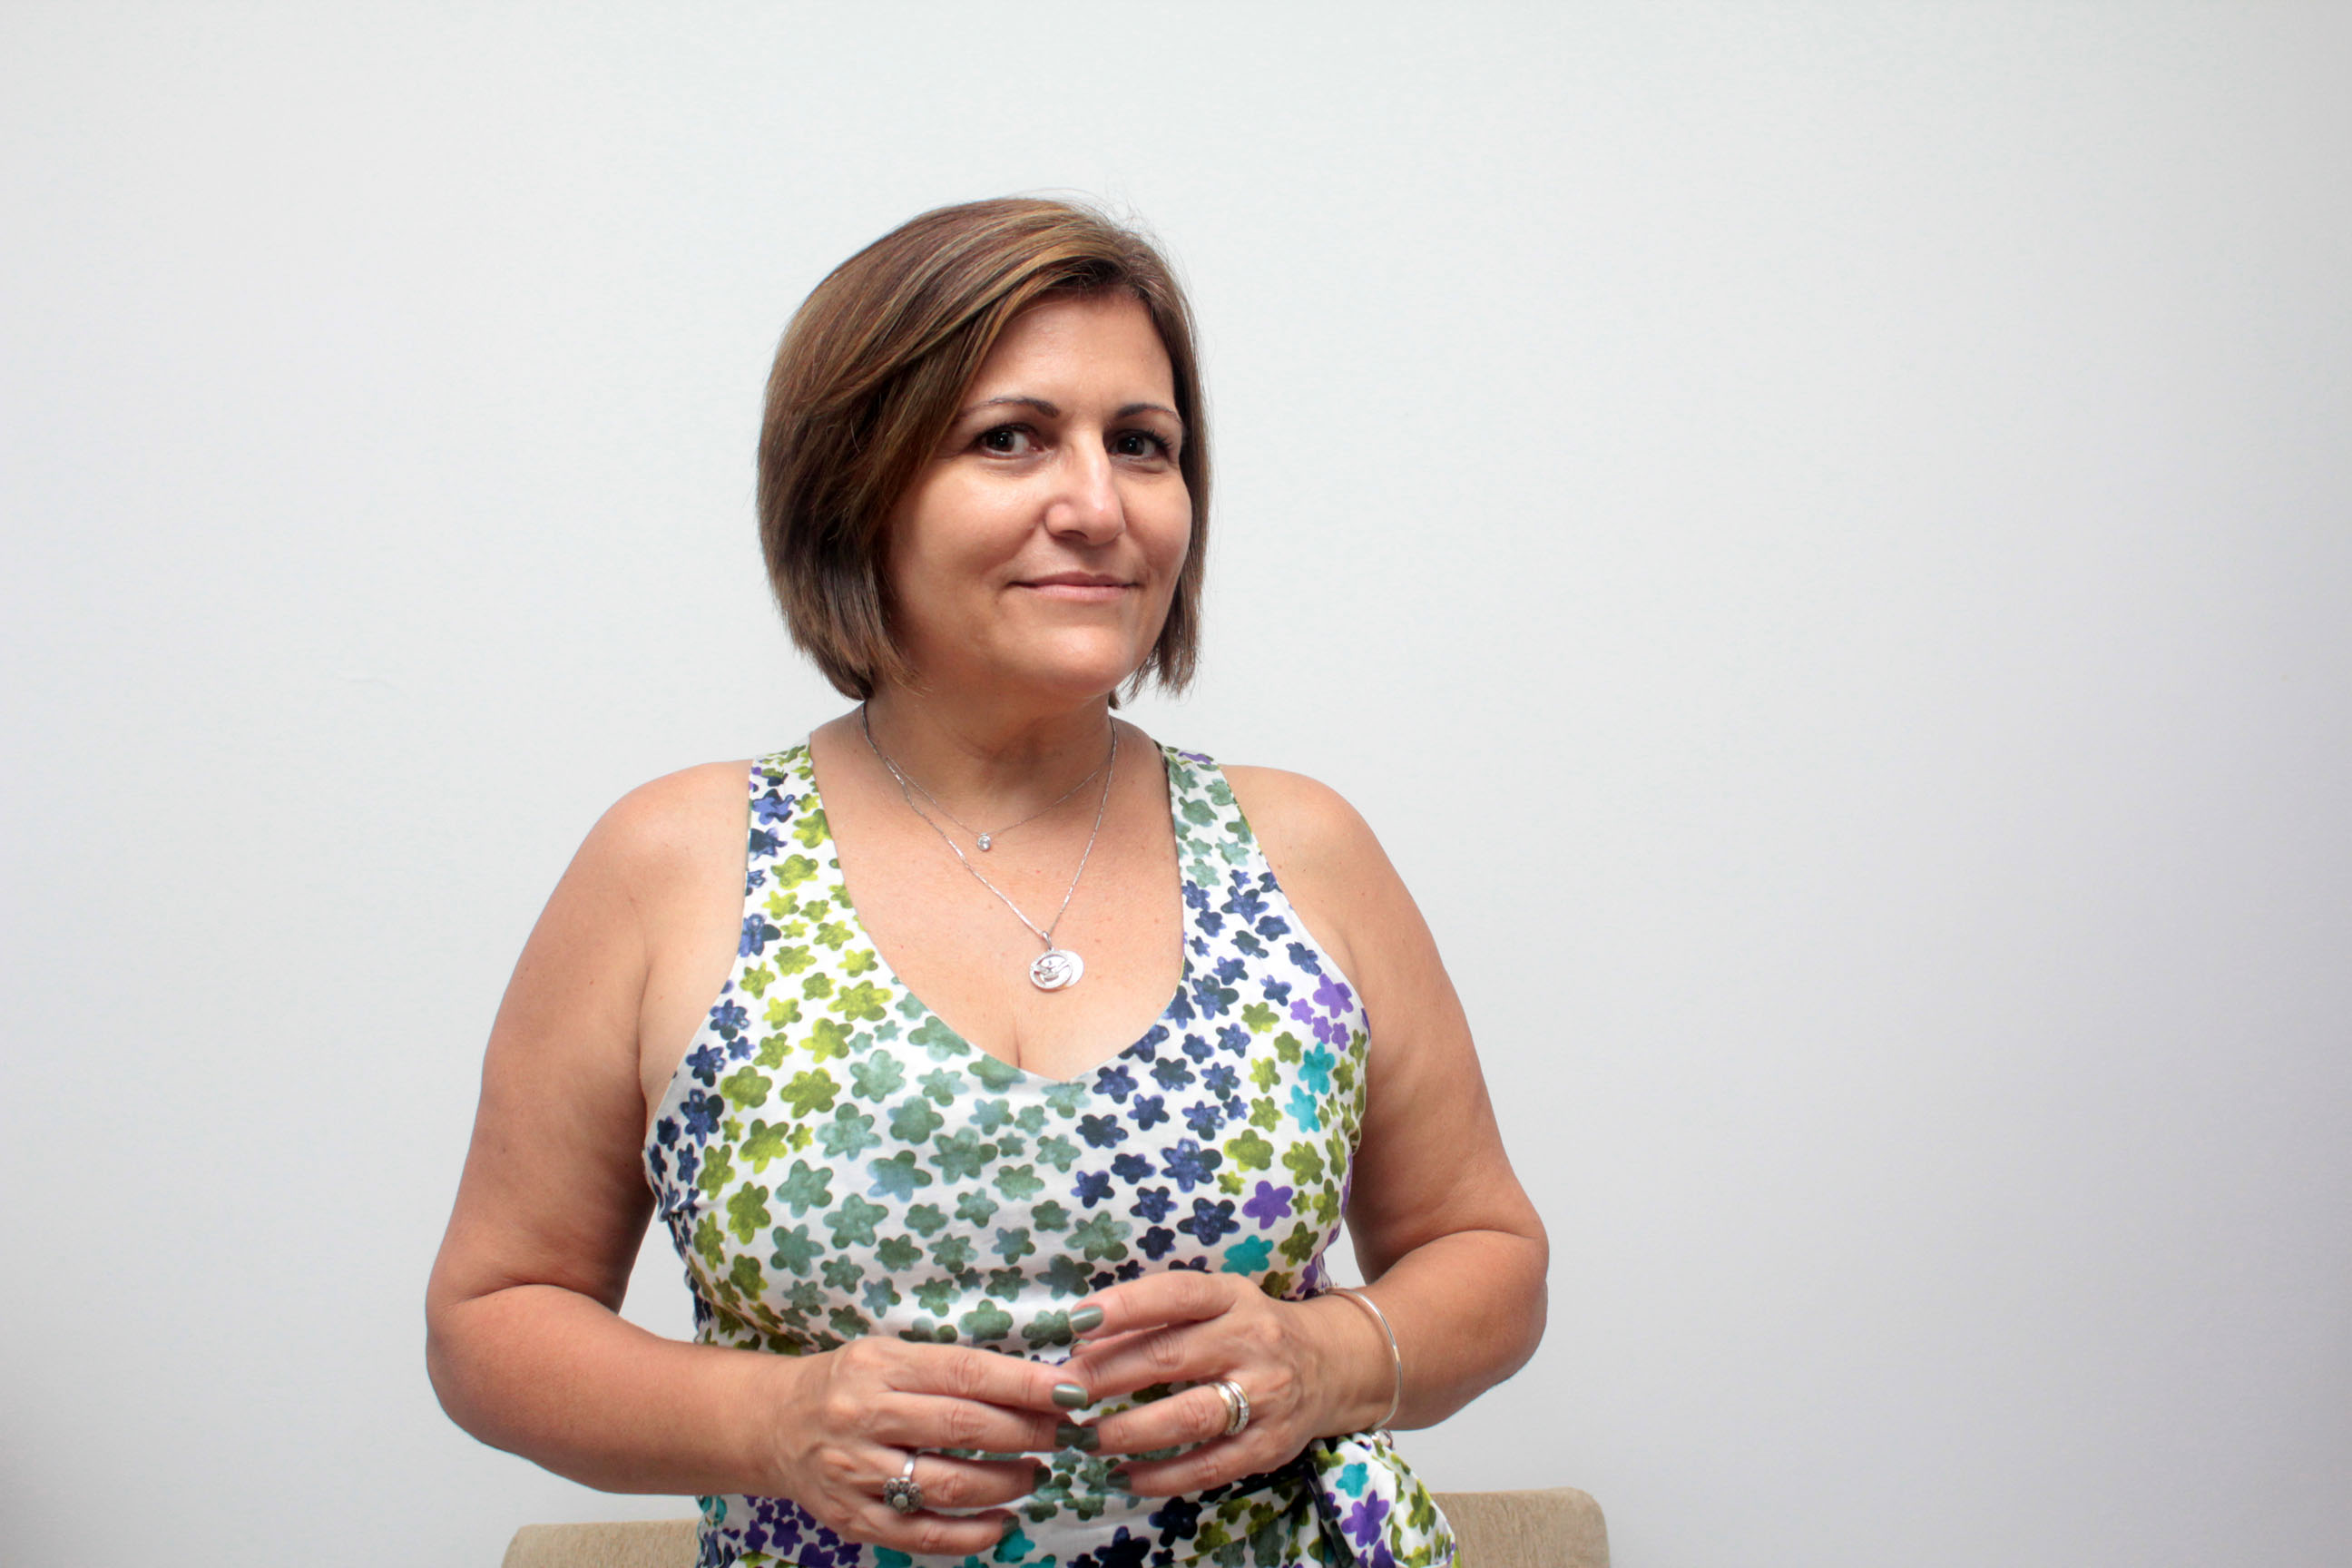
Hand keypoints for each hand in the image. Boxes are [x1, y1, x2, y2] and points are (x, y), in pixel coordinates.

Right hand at [749, 1337, 1079, 1554]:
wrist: (775, 1425)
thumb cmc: (850, 1383)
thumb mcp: (891, 1356)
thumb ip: (951, 1370)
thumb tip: (1035, 1385)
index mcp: (880, 1366)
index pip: (965, 1372)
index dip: (1025, 1384)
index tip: (1071, 1391)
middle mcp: (864, 1417)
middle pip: (962, 1428)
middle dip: (1027, 1433)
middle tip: (1062, 1434)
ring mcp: (856, 1473)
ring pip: (948, 1487)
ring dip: (1007, 1484)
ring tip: (1035, 1474)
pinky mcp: (853, 1519)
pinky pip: (923, 1535)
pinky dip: (973, 1536)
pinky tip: (1004, 1523)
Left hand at [1057, 1274, 1387, 1496]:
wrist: (1332, 1365)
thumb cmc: (1252, 1329)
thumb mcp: (1219, 1303)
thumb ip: (1162, 1316)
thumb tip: (1084, 1340)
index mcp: (1233, 1297)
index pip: (1177, 1295)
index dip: (1127, 1305)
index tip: (1077, 1321)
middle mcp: (1252, 1342)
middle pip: (1172, 1357)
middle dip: (1109, 1375)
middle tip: (1065, 1389)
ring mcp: (1265, 1396)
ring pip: (1189, 1416)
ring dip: (1128, 1431)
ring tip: (1085, 1438)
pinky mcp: (1269, 1445)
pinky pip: (1209, 1466)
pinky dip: (1162, 1476)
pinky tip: (1124, 1476)